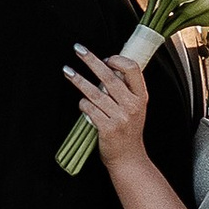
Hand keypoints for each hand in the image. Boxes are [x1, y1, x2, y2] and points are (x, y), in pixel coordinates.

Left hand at [66, 44, 154, 158]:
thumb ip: (125, 90)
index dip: (117, 60)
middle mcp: (132, 105)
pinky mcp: (107, 128)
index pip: (133, 69)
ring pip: (94, 92)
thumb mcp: (136, 108)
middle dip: (91, 60)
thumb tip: (107, 67)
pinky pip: (89, 109)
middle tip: (78, 50)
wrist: (128, 158)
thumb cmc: (129, 130)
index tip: (105, 58)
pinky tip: (81, 103)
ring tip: (67, 71)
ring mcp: (120, 117)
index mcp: (141, 97)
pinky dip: (83, 104)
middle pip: (109, 76)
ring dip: (78, 80)